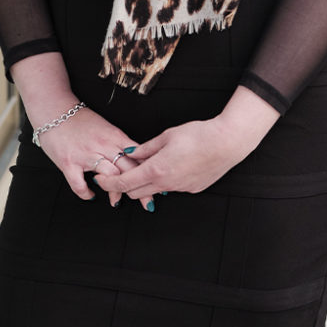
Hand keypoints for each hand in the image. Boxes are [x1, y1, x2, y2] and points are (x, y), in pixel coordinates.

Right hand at [38, 106, 153, 211]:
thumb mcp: (105, 127)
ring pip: (109, 177)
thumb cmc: (80, 120)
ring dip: (115, 191)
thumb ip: (119, 143)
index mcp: (114, 136)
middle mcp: (102, 145)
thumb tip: (135, 160)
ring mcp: (85, 155)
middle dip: (140, 188)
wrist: (54, 109)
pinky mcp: (68, 163)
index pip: (137, 156)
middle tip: (148, 203)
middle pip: (127, 169)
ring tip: (116, 200)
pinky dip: (86, 193)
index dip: (149, 172)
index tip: (159, 184)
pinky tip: (90, 194)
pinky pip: (79, 184)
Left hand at [94, 89, 279, 201]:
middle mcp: (166, 184)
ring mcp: (180, 189)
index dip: (109, 182)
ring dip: (145, 182)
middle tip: (120, 171)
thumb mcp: (167, 136)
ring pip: (154, 190)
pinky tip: (171, 165)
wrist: (226, 143)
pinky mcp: (193, 189)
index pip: (125, 183)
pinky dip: (164, 180)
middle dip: (124, 184)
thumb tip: (130, 153)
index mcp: (156, 169)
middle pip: (135, 192)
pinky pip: (171, 187)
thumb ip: (146, 148)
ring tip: (147, 165)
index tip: (100, 179)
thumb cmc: (198, 134)